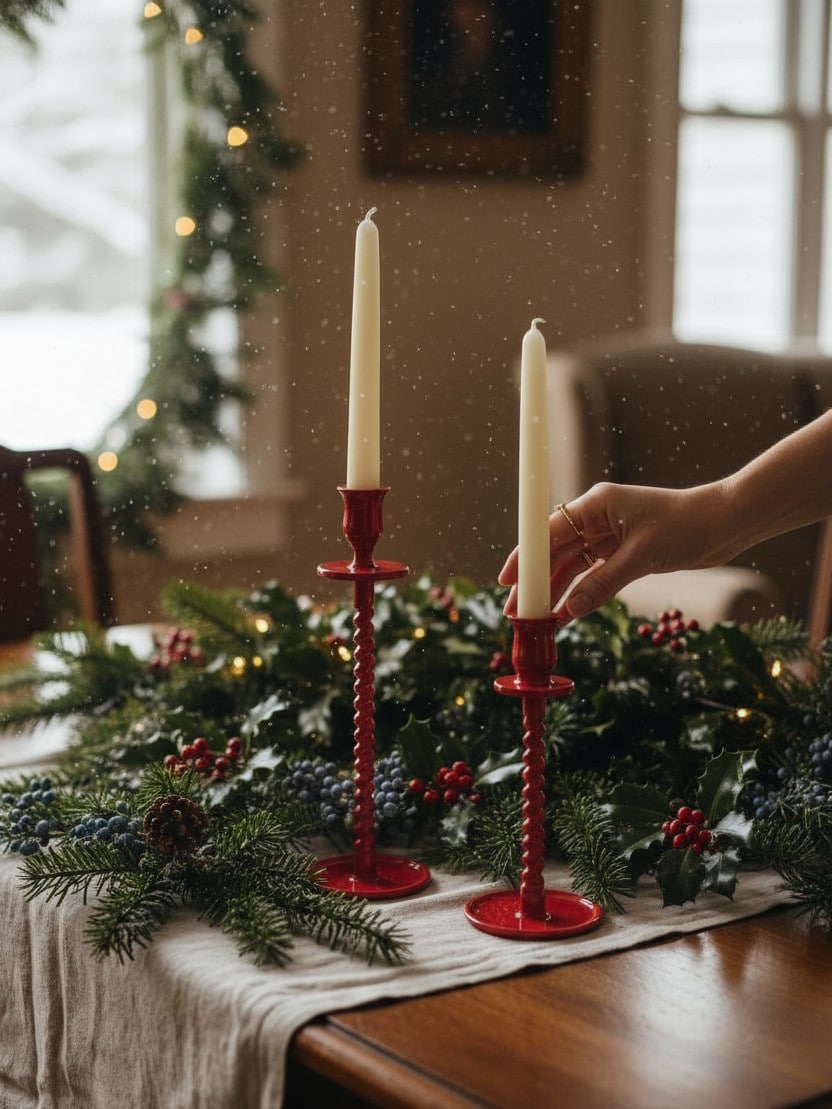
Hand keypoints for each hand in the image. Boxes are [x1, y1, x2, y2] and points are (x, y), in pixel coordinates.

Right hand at [498, 481, 727, 620]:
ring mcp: (609, 536)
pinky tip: (566, 614)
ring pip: (572, 567)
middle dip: (536, 582)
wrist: (726, 523)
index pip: (548, 531)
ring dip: (555, 592)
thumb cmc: (687, 525)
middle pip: (555, 552)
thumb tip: (571, 610)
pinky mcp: (623, 553)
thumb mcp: (642, 556)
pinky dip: (580, 594)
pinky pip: (592, 576)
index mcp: (596, 505)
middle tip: (518, 612)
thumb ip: (604, 583)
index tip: (507, 580)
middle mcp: (597, 518)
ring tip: (537, 620)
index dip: (524, 557)